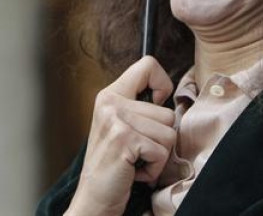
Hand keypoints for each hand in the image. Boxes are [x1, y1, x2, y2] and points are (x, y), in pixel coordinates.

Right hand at [66, 57, 175, 215]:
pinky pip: (162, 151)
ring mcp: (116, 120)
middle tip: (138, 150)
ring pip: (169, 132)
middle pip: (168, 111)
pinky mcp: (124, 140)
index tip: (157, 103)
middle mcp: (111, 103)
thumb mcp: (121, 125)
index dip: (162, 83)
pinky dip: (154, 168)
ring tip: (136, 159)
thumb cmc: (113, 164)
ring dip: (158, 154)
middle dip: (160, 138)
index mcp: (110, 95)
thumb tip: (168, 98)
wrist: (93, 197)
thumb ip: (140, 107)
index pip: (147, 64)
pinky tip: (134, 170)